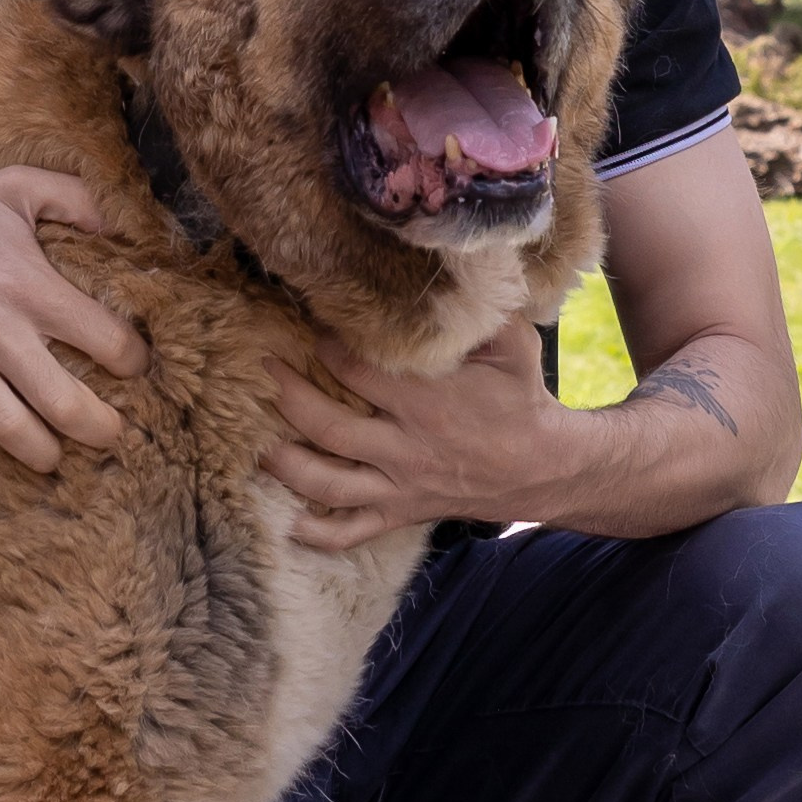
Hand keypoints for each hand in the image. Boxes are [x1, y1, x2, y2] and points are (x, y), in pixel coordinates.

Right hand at [0, 167, 148, 475]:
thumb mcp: (14, 187)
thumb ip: (72, 197)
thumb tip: (111, 226)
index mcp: (31, 287)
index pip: (107, 341)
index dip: (132, 361)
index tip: (133, 367)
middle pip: (68, 405)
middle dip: (101, 429)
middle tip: (111, 435)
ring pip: (15, 434)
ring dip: (44, 455)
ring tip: (53, 455)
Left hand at [264, 317, 565, 551]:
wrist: (543, 466)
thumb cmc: (521, 399)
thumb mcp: (512, 346)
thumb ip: (478, 314)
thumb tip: (453, 267)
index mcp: (429, 402)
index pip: (359, 371)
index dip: (327, 346)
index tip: (312, 326)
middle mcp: (406, 447)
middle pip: (327, 426)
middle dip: (289, 396)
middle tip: (265, 369)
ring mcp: (399, 484)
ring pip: (328, 482)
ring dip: (286, 465)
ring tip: (258, 445)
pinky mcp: (400, 512)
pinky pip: (351, 531)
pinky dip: (317, 533)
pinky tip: (288, 523)